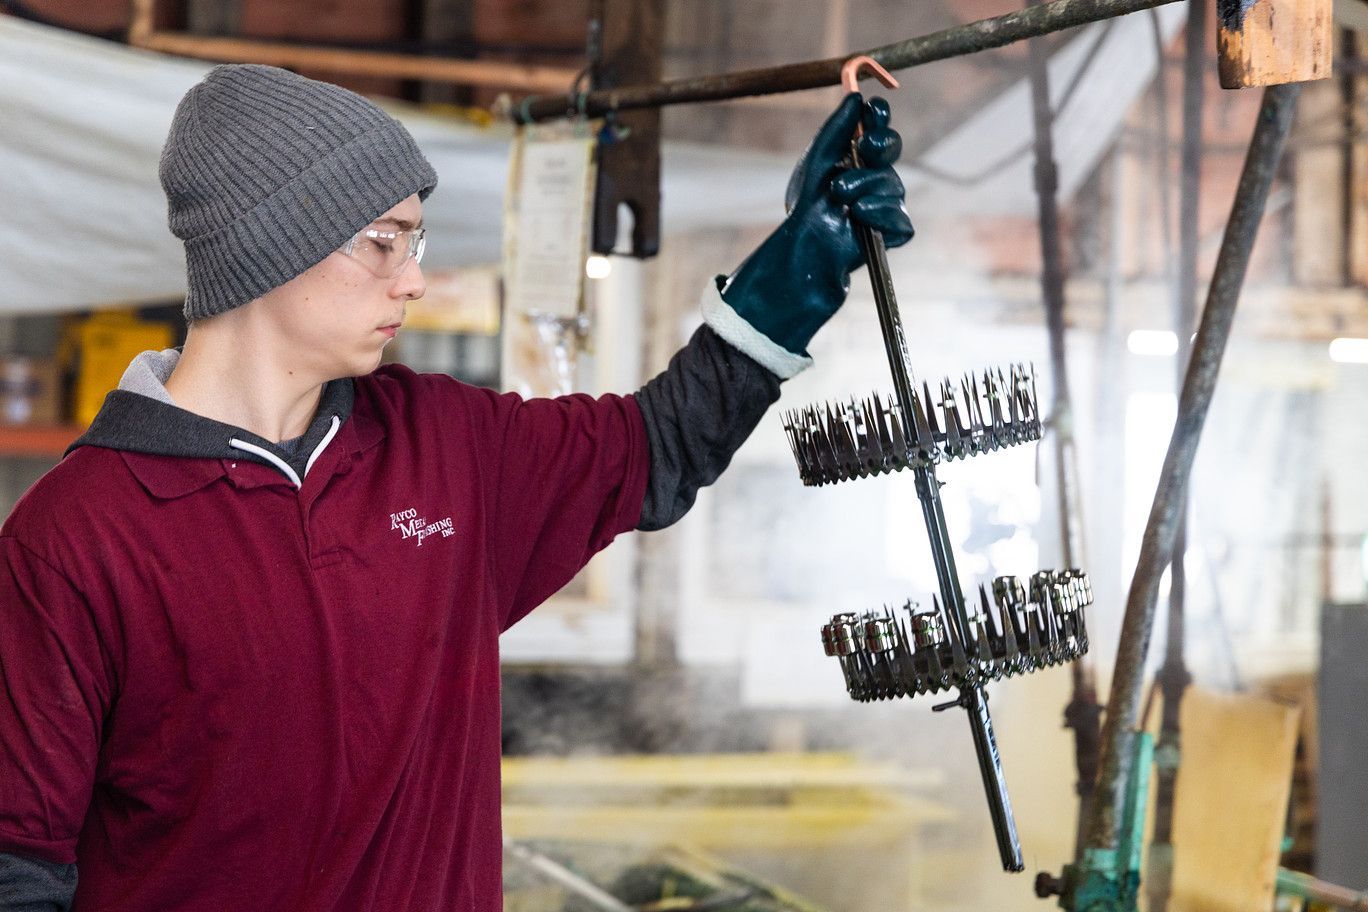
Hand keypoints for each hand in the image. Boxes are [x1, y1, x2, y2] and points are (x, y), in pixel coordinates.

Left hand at [719, 94, 913, 354]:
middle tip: (862, 150)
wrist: (802, 250)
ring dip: (866, 186)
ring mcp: (884, 205)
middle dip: (879, 146)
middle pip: (893, 150)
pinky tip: (859, 217)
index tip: (874, 109)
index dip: (880, 119)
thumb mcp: (817, 162)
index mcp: (857, 158)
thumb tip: (854, 97)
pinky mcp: (890, 234)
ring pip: (894, 184)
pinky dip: (880, 216)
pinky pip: (900, 219)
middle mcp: (874, 177)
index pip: (878, 130)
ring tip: (840, 198)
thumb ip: (837, 130)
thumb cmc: (806, 206)